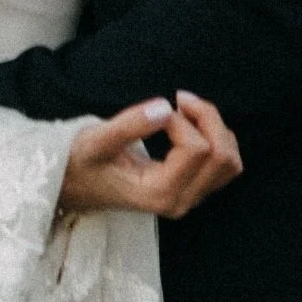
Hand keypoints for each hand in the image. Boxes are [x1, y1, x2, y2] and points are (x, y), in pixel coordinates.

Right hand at [61, 90, 241, 217]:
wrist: (72, 188)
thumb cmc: (80, 164)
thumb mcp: (95, 141)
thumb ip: (129, 125)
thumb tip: (165, 107)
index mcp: (159, 193)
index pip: (197, 149)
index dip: (181, 120)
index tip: (156, 109)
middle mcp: (179, 202)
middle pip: (222, 157)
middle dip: (207, 119)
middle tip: (180, 99)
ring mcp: (188, 199)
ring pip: (230, 162)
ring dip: (215, 129)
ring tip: (185, 111)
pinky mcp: (192, 191)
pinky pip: (224, 166)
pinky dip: (216, 139)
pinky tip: (190, 125)